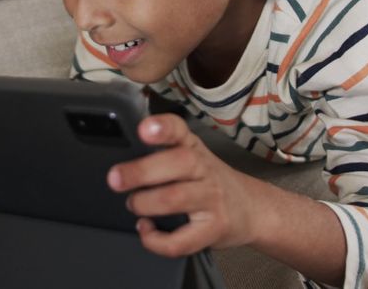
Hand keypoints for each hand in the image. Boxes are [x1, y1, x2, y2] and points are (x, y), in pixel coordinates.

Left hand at [107, 114, 263, 256]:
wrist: (252, 209)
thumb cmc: (211, 182)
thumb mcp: (192, 156)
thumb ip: (162, 151)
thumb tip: (120, 157)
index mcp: (193, 148)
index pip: (179, 130)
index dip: (163, 128)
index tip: (144, 128)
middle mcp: (204, 169)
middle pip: (177, 163)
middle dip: (141, 171)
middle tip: (115, 178)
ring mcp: (211, 199)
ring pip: (175, 199)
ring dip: (145, 203)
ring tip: (134, 204)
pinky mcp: (214, 228)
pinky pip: (181, 240)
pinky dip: (155, 239)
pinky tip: (146, 230)